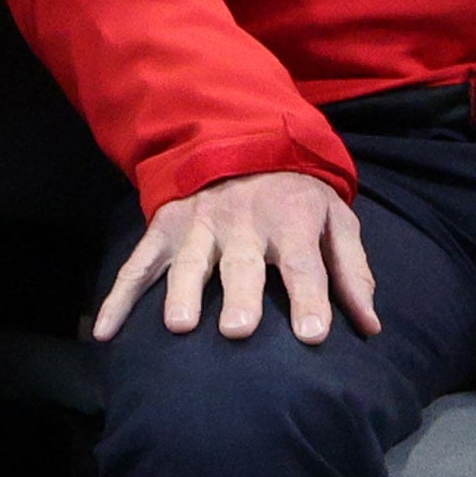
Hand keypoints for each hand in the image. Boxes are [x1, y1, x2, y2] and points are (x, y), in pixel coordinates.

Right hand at [94, 169, 378, 347]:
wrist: (237, 140)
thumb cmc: (295, 196)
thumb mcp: (336, 220)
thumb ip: (352, 272)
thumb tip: (370, 326)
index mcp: (291, 221)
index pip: (303, 264)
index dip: (310, 298)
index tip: (312, 336)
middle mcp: (242, 223)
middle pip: (242, 264)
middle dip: (240, 296)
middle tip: (238, 331)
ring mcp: (196, 226)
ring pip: (188, 263)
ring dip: (181, 293)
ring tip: (178, 327)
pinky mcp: (162, 230)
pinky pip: (136, 266)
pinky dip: (117, 299)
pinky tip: (105, 333)